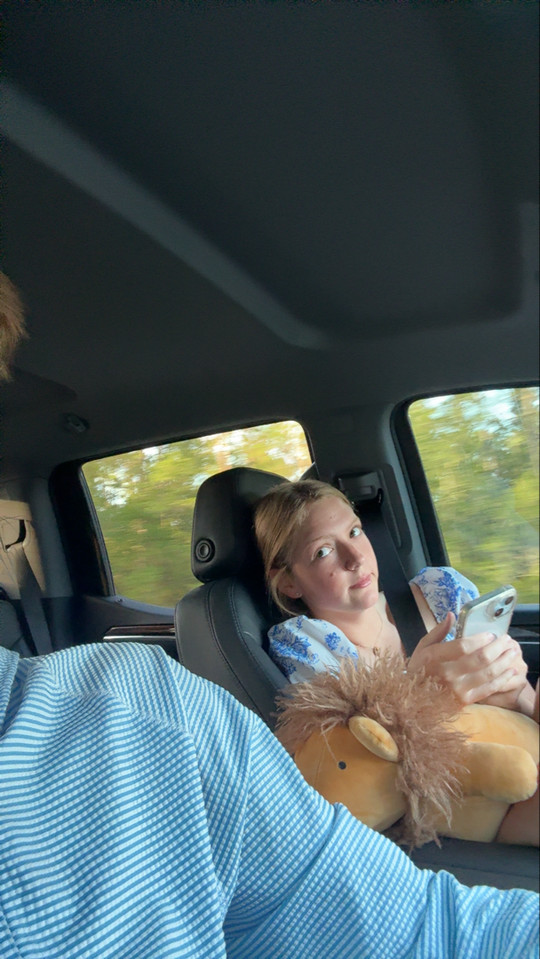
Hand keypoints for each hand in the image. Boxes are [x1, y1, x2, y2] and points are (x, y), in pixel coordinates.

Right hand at [407, 613, 528, 708]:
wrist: (414, 698)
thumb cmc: (419, 668)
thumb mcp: (423, 647)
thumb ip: (438, 631)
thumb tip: (452, 615)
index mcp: (435, 657)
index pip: (463, 646)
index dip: (480, 639)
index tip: (491, 634)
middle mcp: (447, 674)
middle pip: (480, 660)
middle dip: (498, 648)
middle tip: (507, 640)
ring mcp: (458, 689)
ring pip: (488, 674)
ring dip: (504, 662)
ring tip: (513, 652)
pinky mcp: (465, 700)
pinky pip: (489, 689)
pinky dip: (503, 679)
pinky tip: (512, 671)